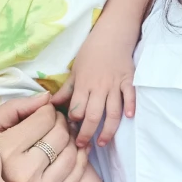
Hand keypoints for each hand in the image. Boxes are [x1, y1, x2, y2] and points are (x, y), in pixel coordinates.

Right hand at [0, 94, 86, 181]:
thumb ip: (15, 108)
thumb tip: (47, 97)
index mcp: (6, 151)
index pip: (44, 119)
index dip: (48, 109)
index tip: (45, 110)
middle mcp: (24, 174)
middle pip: (60, 135)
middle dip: (62, 122)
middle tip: (56, 120)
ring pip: (71, 155)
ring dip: (72, 139)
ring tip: (63, 134)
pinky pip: (75, 177)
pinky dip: (80, 159)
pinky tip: (75, 150)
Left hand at [57, 27, 135, 148]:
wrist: (111, 34)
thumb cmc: (90, 52)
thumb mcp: (75, 70)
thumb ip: (66, 90)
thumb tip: (51, 104)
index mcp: (83, 84)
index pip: (77, 109)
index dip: (73, 122)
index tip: (70, 133)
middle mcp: (98, 87)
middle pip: (93, 115)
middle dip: (87, 133)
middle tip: (83, 146)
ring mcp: (115, 84)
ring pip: (112, 111)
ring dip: (108, 129)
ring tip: (103, 142)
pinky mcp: (128, 80)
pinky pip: (130, 95)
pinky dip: (130, 106)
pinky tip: (128, 117)